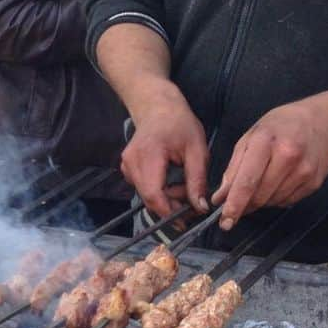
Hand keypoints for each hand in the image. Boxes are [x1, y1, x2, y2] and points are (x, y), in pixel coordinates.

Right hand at [121, 86, 209, 219]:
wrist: (158, 107)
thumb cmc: (180, 124)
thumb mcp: (197, 150)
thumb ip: (197, 180)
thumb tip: (200, 208)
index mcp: (149, 155)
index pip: (153, 194)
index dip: (170, 212)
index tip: (188, 220)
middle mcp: (132, 162)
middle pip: (149, 198)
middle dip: (173, 206)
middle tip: (193, 199)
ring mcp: (127, 165)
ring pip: (146, 195)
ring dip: (167, 199)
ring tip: (185, 186)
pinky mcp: (127, 167)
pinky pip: (143, 188)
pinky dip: (159, 192)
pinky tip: (171, 181)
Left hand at [211, 99, 327, 229]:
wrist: (320, 121)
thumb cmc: (279, 126)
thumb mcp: (250, 137)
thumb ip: (234, 167)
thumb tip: (221, 196)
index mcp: (266, 142)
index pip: (247, 181)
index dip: (234, 204)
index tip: (225, 220)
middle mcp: (288, 157)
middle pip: (260, 195)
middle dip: (244, 205)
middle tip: (235, 205)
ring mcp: (304, 172)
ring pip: (273, 201)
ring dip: (260, 201)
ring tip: (257, 187)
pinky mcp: (315, 183)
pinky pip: (288, 201)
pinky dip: (275, 199)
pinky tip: (275, 184)